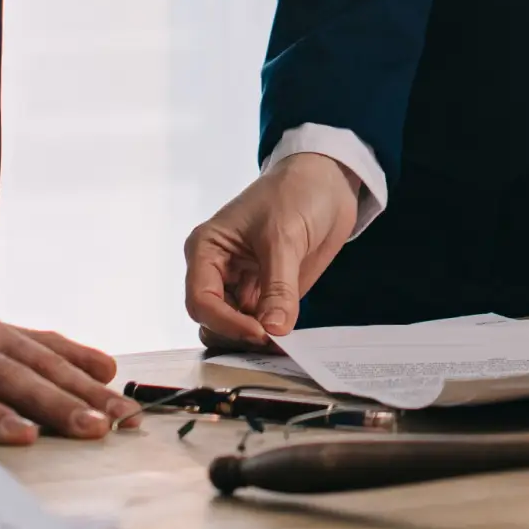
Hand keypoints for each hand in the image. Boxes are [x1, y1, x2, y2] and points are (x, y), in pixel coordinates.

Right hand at [184, 154, 358, 346]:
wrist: (325, 182)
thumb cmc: (294, 193)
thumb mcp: (284, 237)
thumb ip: (279, 287)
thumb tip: (274, 331)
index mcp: (207, 249)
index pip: (202, 300)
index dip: (227, 323)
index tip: (262, 333)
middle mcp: (218, 272)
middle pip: (213, 322)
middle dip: (239, 337)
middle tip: (275, 345)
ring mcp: (241, 286)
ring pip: (234, 330)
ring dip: (256, 342)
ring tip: (285, 346)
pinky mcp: (265, 295)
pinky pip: (260, 326)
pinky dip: (272, 337)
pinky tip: (291, 340)